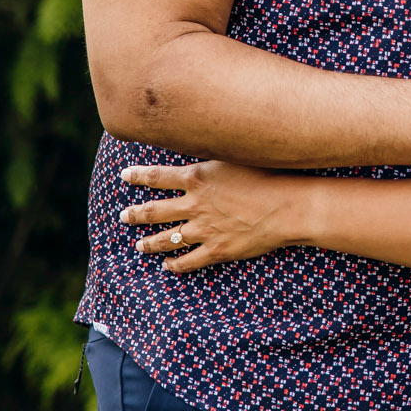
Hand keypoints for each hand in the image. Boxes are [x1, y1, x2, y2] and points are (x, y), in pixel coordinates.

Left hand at [119, 161, 310, 273]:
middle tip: (123, 216)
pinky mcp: (216, 250)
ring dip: (149, 242)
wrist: (287, 207)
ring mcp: (204, 229)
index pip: (158, 177)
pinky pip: (189, 261)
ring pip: (167, 238)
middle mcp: (195, 204)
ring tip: (139, 245)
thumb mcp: (235, 157)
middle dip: (136, 214)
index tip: (124, 176)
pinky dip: (175, 265)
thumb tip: (200, 145)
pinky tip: (168, 266)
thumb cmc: (268, 176)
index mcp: (197, 179)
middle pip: (155, 211)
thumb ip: (212, 157)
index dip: (138, 176)